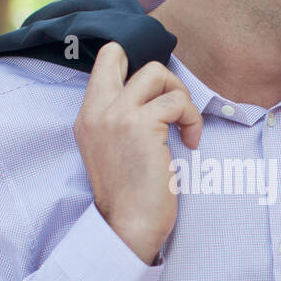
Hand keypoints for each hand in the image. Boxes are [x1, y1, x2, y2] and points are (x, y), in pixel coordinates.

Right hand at [73, 42, 202, 263]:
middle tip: (173, 107)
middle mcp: (96, 110)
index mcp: (87, 115)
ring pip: (157, 73)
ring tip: (185, 128)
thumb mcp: (112, 149)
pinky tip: (191, 143)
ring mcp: (117, 115)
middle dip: (158, 76)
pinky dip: (192, 120)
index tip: (157, 93)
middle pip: (123, 53)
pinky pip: (178, 102)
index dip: (134, 63)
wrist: (128, 227)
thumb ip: (121, 119)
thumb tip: (154, 95)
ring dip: (181, 98)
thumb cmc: (129, 195)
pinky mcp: (142, 125)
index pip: (105, 59)